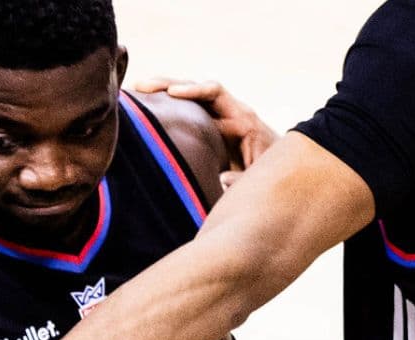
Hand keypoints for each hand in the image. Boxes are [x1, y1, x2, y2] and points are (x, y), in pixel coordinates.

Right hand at [132, 77, 279, 187]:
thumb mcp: (260, 176)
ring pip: (187, 97)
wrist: (279, 169)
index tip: (172, 93)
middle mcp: (227, 110)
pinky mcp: (208, 126)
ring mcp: (216, 117)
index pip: (214, 92)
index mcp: (241, 117)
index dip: (193, 89)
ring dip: (161, 92)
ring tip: (135, 92)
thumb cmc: (269, 172)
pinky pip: (186, 111)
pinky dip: (165, 107)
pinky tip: (144, 108)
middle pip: (195, 88)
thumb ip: (244, 179)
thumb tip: (221, 180)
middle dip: (168, 83)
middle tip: (141, 87)